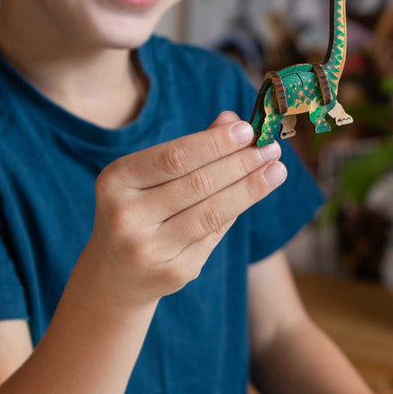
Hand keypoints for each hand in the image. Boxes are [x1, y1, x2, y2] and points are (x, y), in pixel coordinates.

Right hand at [79, 111, 285, 307]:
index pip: (174, 157)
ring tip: (277, 170)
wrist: (117, 273)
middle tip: (272, 148)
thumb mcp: (153, 176)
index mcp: (116, 181)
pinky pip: (215, 234)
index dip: (215, 143)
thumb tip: (232, 120)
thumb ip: (192, 149)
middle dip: (241, 164)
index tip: (248, 130)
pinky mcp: (173, 272)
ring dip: (250, 188)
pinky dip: (237, 210)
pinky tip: (257, 194)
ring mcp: (147, 249)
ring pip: (212, 212)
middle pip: (198, 184)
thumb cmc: (142, 209)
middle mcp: (125, 217)